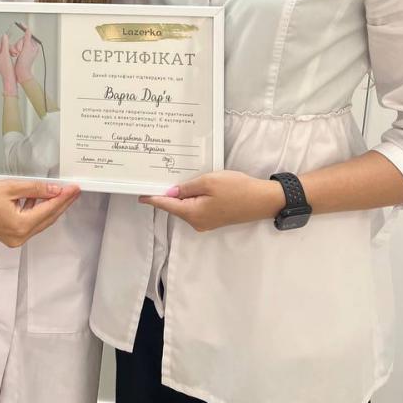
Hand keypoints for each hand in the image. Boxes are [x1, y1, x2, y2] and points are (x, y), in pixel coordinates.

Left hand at [0, 34, 17, 94]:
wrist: (10, 78)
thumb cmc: (7, 69)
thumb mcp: (6, 54)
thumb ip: (5, 45)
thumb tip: (4, 36)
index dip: (5, 38)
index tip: (10, 33)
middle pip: (3, 46)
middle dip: (9, 46)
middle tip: (13, 49)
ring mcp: (0, 58)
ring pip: (7, 49)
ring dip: (11, 50)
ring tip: (14, 54)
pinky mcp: (4, 61)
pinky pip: (8, 53)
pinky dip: (12, 53)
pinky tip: (14, 55)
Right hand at [0, 177, 80, 246]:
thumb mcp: (11, 188)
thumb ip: (35, 189)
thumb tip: (55, 190)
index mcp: (21, 226)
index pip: (49, 210)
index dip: (63, 199)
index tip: (74, 189)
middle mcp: (19, 236)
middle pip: (48, 218)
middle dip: (61, 204)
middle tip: (73, 192)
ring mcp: (15, 238)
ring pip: (40, 221)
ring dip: (49, 207)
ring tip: (60, 193)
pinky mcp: (11, 236)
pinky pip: (30, 223)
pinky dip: (36, 211)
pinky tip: (40, 199)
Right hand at [12, 32, 39, 82]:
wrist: (21, 73)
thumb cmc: (25, 64)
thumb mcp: (26, 49)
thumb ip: (27, 39)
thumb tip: (28, 30)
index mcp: (34, 46)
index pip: (29, 35)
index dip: (25, 29)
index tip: (21, 23)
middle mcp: (30, 48)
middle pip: (21, 40)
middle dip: (18, 45)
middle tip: (19, 51)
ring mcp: (24, 51)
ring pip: (17, 44)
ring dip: (15, 48)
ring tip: (17, 54)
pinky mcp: (19, 53)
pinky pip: (14, 48)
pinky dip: (13, 50)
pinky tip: (15, 55)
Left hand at [140, 170, 281, 231]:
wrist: (262, 200)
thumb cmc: (236, 189)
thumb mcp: (208, 182)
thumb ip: (186, 188)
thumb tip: (169, 193)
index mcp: (193, 214)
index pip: (166, 206)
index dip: (152, 199)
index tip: (140, 195)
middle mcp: (197, 222)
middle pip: (175, 208)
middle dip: (165, 196)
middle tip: (155, 180)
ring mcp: (206, 222)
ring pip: (186, 207)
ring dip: (179, 196)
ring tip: (172, 181)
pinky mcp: (214, 218)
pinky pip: (196, 207)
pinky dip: (191, 198)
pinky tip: (190, 187)